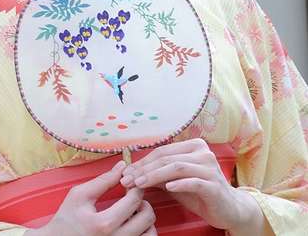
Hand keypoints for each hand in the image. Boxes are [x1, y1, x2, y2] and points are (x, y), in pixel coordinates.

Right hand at [25, 160, 156, 235]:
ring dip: (145, 220)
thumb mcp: (79, 195)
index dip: (135, 186)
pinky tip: (131, 225)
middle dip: (143, 202)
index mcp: (104, 223)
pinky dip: (143, 232)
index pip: (134, 200)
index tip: (129, 182)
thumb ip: (103, 180)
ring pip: (151, 234)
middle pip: (147, 218)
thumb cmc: (66, 219)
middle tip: (131, 197)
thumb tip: (122, 166)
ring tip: (132, 213)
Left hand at [119, 138, 246, 231]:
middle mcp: (202, 152)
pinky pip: (193, 182)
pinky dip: (179, 184)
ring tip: (139, 184)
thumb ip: (158, 174)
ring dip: (155, 176)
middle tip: (128, 180)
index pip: (162, 151)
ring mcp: (209, 168)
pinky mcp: (214, 185)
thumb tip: (132, 173)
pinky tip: (167, 187)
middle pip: (166, 158)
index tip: (126, 173)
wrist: (229, 209)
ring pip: (176, 167)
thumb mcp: (175, 181)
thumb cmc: (199, 193)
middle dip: (144, 169)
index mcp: (192, 146)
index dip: (142, 162)